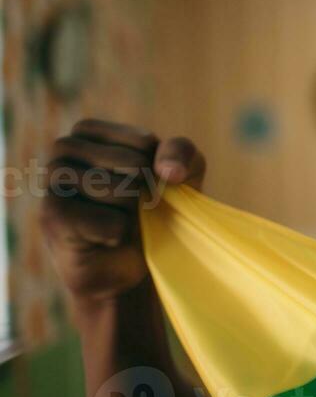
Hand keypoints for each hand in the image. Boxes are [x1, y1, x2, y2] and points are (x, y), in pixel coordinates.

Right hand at [41, 119, 206, 302]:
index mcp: (89, 131)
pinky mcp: (53, 217)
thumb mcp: (182, 174)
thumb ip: (181, 151)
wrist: (131, 264)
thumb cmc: (154, 212)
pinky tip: (107, 239)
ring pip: (119, 191)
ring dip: (133, 213)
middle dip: (146, 192)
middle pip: (132, 163)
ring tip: (120, 221)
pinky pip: (108, 222)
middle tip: (134, 209)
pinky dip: (119, 234)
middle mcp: (64, 150)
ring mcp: (52, 183)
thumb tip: (168, 171)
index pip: (144, 141)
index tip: (147, 184)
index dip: (157, 168)